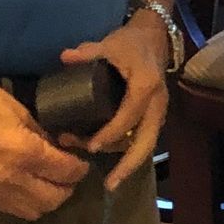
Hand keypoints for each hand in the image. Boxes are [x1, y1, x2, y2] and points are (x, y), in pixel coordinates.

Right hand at [0, 76, 90, 218]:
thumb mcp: (21, 110)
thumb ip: (43, 134)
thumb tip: (60, 147)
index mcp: (26, 152)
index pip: (66, 171)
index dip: (80, 167)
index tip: (81, 160)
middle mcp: (14, 178)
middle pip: (55, 198)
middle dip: (68, 186)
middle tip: (69, 172)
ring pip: (36, 211)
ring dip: (49, 199)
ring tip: (50, 182)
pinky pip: (15, 211)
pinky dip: (28, 203)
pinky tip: (29, 187)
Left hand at [59, 16, 168, 190]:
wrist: (154, 38)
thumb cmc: (131, 43)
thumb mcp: (110, 43)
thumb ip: (87, 52)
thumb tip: (64, 57)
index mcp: (145, 87)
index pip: (128, 116)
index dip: (110, 133)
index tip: (91, 146)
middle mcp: (156, 104)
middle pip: (146, 142)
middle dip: (129, 166)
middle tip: (110, 185)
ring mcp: (158, 112)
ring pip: (145, 145)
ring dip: (125, 162)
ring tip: (107, 178)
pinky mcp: (154, 117)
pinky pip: (143, 140)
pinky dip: (128, 153)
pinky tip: (111, 162)